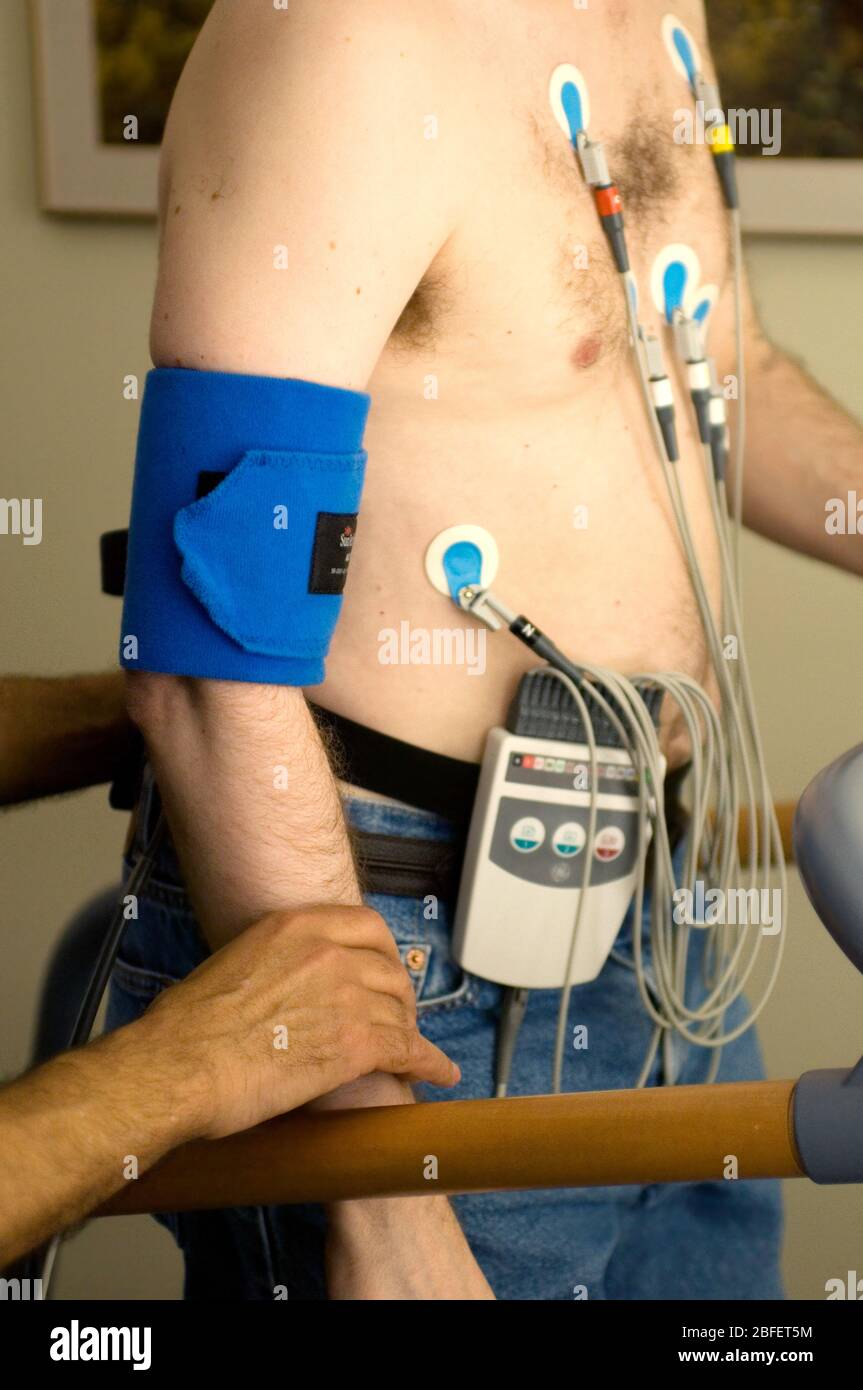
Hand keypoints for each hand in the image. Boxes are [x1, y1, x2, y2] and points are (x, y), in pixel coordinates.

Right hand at [138, 904, 460, 1139]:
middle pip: (390, 970)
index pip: (368, 926)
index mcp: (295, 925)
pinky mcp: (355, 1043)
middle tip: (396, 1019)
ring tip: (412, 1052)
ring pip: (401, 1012)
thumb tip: (280, 982)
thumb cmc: (187, 1028)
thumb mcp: (233, 964)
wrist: (177, 1067)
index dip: (385, 954)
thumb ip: (272, 963)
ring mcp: (345, 994)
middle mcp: (327, 951)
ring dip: (410, 1034)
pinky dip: (429, 1063)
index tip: (386, 974)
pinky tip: (438, 1073)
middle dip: (399, 998)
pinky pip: (408, 1049)